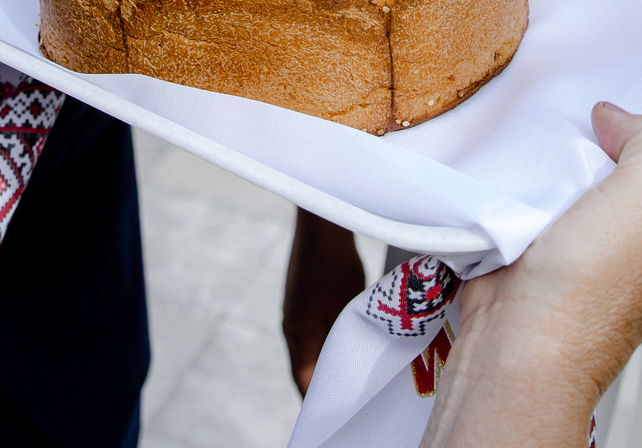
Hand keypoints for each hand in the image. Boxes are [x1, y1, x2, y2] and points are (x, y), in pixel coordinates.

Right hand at [284, 213, 366, 392]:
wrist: (319, 223)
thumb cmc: (334, 265)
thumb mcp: (345, 309)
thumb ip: (344, 341)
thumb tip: (346, 369)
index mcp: (298, 335)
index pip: (304, 382)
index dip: (318, 402)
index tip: (332, 417)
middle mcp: (291, 326)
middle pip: (305, 367)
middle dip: (323, 385)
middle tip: (346, 401)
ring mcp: (294, 310)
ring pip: (310, 348)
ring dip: (327, 361)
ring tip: (350, 375)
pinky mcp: (301, 297)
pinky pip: (313, 329)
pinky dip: (328, 341)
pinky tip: (347, 339)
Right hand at [420, 101, 641, 445]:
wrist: (523, 346)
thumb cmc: (591, 293)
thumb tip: (628, 120)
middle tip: (631, 99)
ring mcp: (628, 248)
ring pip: (635, 179)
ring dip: (613, 145)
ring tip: (589, 123)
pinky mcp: (581, 248)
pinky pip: (589, 194)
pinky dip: (575, 168)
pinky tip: (555, 156)